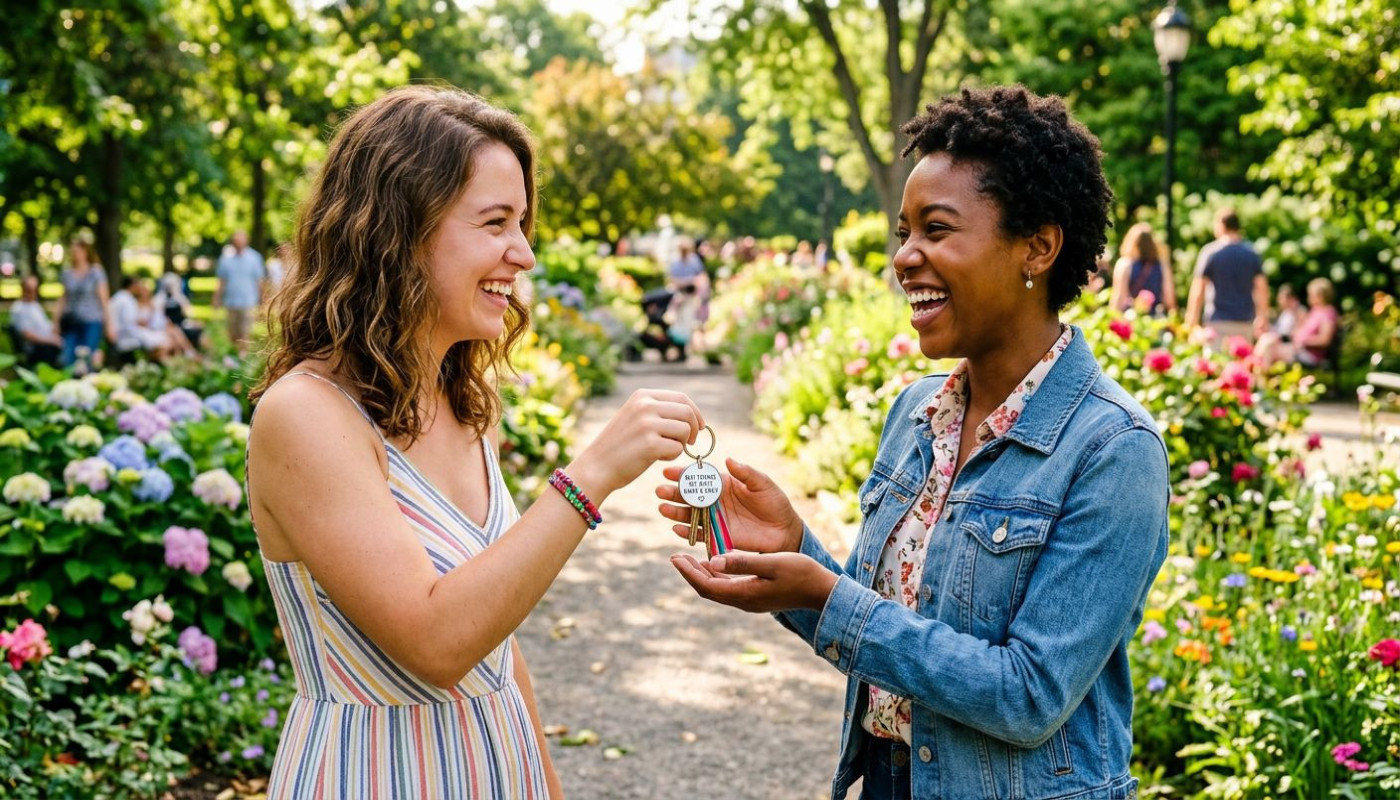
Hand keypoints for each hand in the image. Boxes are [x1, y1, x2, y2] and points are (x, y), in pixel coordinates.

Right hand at [568, 389, 703, 498]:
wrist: (596, 466)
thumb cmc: (619, 445)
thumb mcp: (635, 417)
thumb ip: (658, 410)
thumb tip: (691, 414)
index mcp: (642, 396)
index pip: (681, 397)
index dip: (695, 413)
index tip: (699, 426)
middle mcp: (645, 405)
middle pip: (687, 412)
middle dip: (693, 429)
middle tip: (689, 443)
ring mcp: (647, 424)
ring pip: (685, 430)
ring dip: (681, 444)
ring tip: (664, 450)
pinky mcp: (650, 444)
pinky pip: (678, 448)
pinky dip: (672, 456)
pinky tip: (656, 458)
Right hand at [657, 458, 801, 553]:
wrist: (784, 531)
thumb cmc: (775, 503)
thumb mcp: (763, 484)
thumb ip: (746, 473)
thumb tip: (728, 459)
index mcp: (725, 484)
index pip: (701, 477)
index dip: (685, 474)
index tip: (668, 471)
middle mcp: (715, 500)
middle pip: (691, 495)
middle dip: (674, 493)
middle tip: (660, 490)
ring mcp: (715, 518)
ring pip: (690, 514)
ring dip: (675, 512)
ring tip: (663, 509)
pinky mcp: (718, 536)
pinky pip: (699, 534)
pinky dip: (687, 531)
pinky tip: (676, 528)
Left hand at [671, 551, 837, 612]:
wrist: (822, 591)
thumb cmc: (800, 573)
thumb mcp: (771, 563)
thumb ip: (742, 562)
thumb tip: (713, 559)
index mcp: (744, 594)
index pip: (706, 585)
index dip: (688, 573)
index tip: (674, 558)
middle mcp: (743, 601)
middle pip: (707, 589)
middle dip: (690, 573)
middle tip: (675, 557)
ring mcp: (749, 601)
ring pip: (717, 589)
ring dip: (702, 575)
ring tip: (689, 559)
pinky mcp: (755, 596)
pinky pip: (728, 588)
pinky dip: (716, 575)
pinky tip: (714, 563)